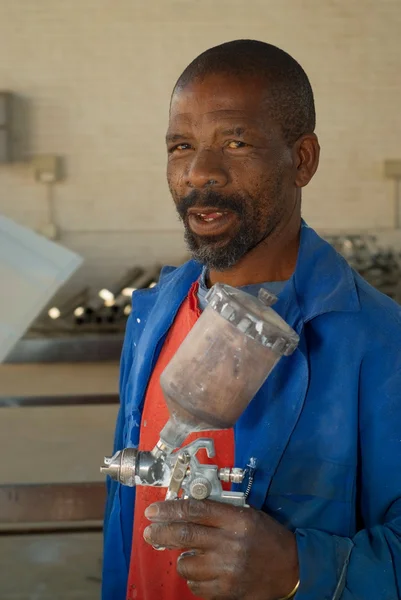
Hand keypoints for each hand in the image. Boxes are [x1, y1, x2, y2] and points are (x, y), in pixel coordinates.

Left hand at [144, 499, 298, 599]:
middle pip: (185, 534)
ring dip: (182, 558)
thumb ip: (220, 511)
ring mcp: (227, 569)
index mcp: (236, 520)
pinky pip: (196, 585)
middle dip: (161, 532)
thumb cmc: (269, 537)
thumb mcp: (248, 515)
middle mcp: (230, 543)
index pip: (195, 510)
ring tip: (189, 554)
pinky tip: (201, 570)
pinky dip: (193, 577)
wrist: (292, 568)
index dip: (170, 509)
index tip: (155, 511)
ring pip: (187, 563)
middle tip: (150, 531)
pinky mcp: (227, 590)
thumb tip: (187, 509)